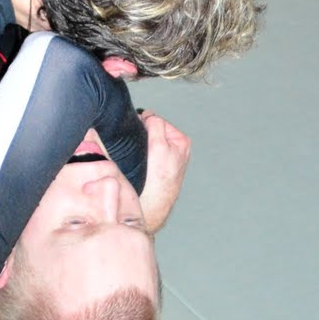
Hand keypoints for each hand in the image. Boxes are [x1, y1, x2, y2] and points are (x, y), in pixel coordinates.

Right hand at [138, 110, 190, 232]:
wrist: (152, 205)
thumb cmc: (159, 180)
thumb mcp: (159, 145)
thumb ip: (155, 124)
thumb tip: (148, 114)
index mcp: (181, 140)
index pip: (157, 120)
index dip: (144, 124)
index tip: (137, 132)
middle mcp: (176, 148)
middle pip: (152, 130)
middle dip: (143, 135)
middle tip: (138, 147)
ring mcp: (166, 157)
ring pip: (147, 141)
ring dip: (140, 145)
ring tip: (139, 157)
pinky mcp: (157, 166)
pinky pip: (144, 152)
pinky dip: (139, 154)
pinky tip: (138, 163)